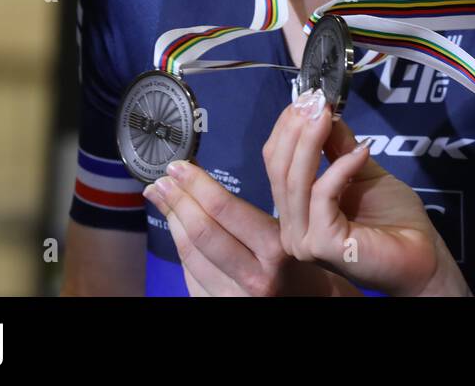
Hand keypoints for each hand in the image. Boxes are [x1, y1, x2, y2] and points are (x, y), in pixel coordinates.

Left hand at [143, 160, 352, 295]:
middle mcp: (254, 277)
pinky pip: (190, 274)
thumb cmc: (302, 264)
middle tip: (162, 179)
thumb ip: (254, 215)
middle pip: (201, 231)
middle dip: (177, 200)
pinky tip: (177, 229)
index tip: (179, 166)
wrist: (313, 304)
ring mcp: (232, 298)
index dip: (196, 184)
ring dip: (171, 220)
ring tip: (162, 198)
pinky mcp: (217, 309)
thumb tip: (206, 184)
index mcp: (276, 249)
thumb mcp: (290, 234)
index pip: (225, 209)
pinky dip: (180, 247)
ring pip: (189, 253)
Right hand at [263, 89, 470, 295]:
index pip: (275, 162)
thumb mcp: (361, 170)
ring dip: (311, 141)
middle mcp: (292, 225)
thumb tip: (323, 110)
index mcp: (296, 208)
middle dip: (296, 129)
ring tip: (327, 114)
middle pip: (279, 168)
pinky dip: (340, 168)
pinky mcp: (321, 244)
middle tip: (316, 101)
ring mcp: (302, 239)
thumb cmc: (394, 219)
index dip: (288, 128)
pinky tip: (362, 151)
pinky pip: (322, 194)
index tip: (308, 97)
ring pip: (295, 180)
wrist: (422, 255)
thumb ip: (338, 146)